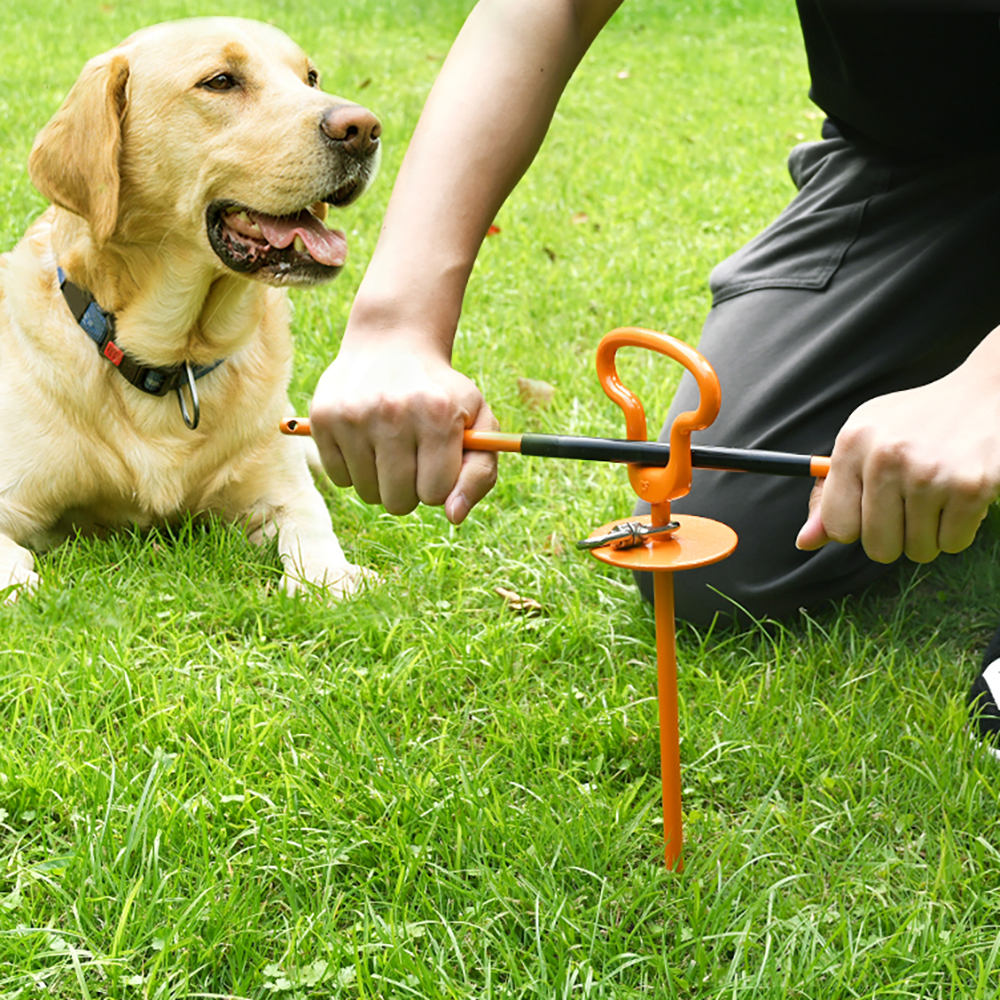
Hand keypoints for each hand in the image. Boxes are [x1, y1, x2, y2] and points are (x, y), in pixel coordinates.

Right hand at [309, 334, 497, 523]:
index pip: (435, 493)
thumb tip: (454, 516)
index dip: (439, 484)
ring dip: (382, 481)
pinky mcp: (323, 418)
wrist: (393, 345)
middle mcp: (393, 413)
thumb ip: (479, 473)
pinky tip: (365, 440)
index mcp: (438, 415)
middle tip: (413, 458)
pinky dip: (355, 469)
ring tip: (390, 446)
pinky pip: (340, 479)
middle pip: (399, 501)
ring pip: (368, 493)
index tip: (438, 462)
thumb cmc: (442, 396)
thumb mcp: (479, 423)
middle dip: (410, 490)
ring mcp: (354, 416)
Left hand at [796, 360, 999, 562]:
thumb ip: (831, 494)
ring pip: (918, 551)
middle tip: (909, 508)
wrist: (986, 394)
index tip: (871, 511)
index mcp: (852, 444)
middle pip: (878, 547)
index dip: (856, 527)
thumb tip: (805, 542)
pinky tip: (958, 498)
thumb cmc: (916, 424)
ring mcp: (929, 473)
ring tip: (936, 497)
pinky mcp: (970, 487)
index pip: (838, 525)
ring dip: (929, 536)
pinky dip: (958, 531)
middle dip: (895, 539)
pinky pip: (953, 544)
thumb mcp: (864, 443)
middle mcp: (886, 457)